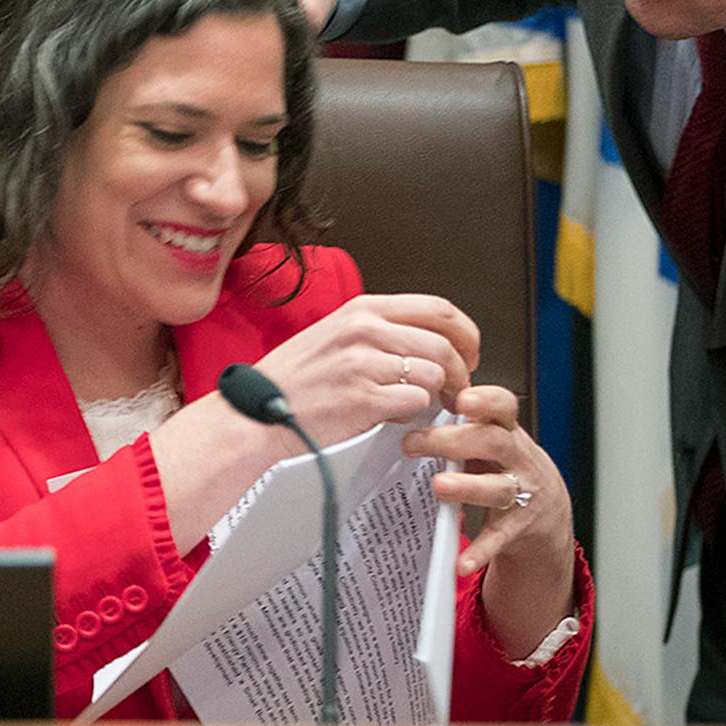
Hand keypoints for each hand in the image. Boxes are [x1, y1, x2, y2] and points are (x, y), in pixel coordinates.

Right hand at [254, 293, 479, 452]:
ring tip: (429, 406)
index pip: (438, 308)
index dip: (465, 333)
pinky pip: (415, 404)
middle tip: (459, 388)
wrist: (256, 412)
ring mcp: (364, 364)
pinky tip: (399, 416)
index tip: (470, 351)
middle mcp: (365, 331)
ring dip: (440, 396)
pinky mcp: (362, 399)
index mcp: (363, 309)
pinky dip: (416, 414)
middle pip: (444, 345)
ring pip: (434, 375)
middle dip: (462, 371)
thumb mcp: (336, 332)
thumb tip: (426, 339)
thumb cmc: (294, 378)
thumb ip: (379, 330)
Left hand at [402, 384, 574, 657]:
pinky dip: (480, 551)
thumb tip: (412, 395)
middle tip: (414, 442)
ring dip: (468, 488)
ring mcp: (520, 492)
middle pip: (493, 443)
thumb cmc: (504, 462)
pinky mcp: (515, 528)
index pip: (503, 406)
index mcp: (507, 430)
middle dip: (455, 441)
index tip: (461, 399)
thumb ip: (462, 419)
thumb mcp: (492, 435)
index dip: (485, 400)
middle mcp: (518, 458)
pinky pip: (497, 538)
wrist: (547, 507)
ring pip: (497, 488)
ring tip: (439, 487)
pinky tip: (461, 562)